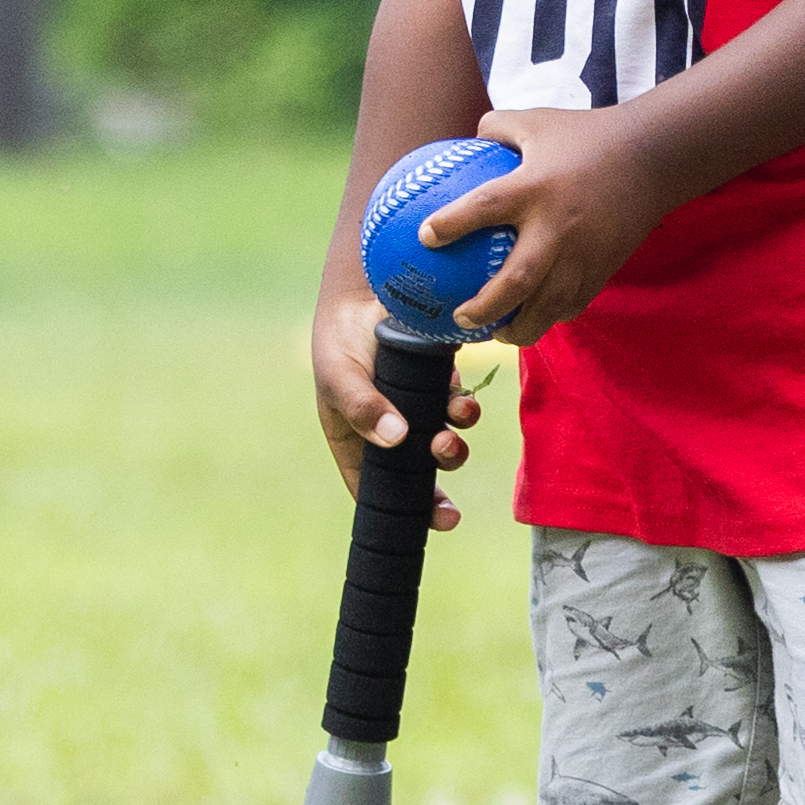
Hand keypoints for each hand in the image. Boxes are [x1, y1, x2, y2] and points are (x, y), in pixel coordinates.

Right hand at [309, 290, 483, 518]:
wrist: (371, 282)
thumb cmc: (342, 333)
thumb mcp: (340, 373)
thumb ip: (362, 407)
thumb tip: (395, 440)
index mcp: (355, 435)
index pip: (376, 486)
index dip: (405, 509)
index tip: (437, 521)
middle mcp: (388, 426)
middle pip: (418, 468)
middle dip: (438, 473)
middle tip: (448, 465)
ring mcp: (416, 404)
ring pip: (442, 437)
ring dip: (455, 439)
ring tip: (458, 423)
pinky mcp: (440, 380)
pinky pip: (458, 404)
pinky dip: (464, 407)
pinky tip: (463, 396)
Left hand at [434, 106, 687, 344]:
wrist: (654, 157)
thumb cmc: (588, 135)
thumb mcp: (537, 121)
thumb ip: (496, 128)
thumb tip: (461, 144)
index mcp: (536, 187)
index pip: (485, 207)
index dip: (451, 223)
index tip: (426, 237)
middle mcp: (558, 226)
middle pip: (517, 280)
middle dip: (485, 306)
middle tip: (460, 317)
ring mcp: (583, 253)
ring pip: (549, 306)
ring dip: (520, 327)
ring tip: (498, 334)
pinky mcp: (603, 269)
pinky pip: (573, 303)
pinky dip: (551, 316)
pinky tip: (534, 317)